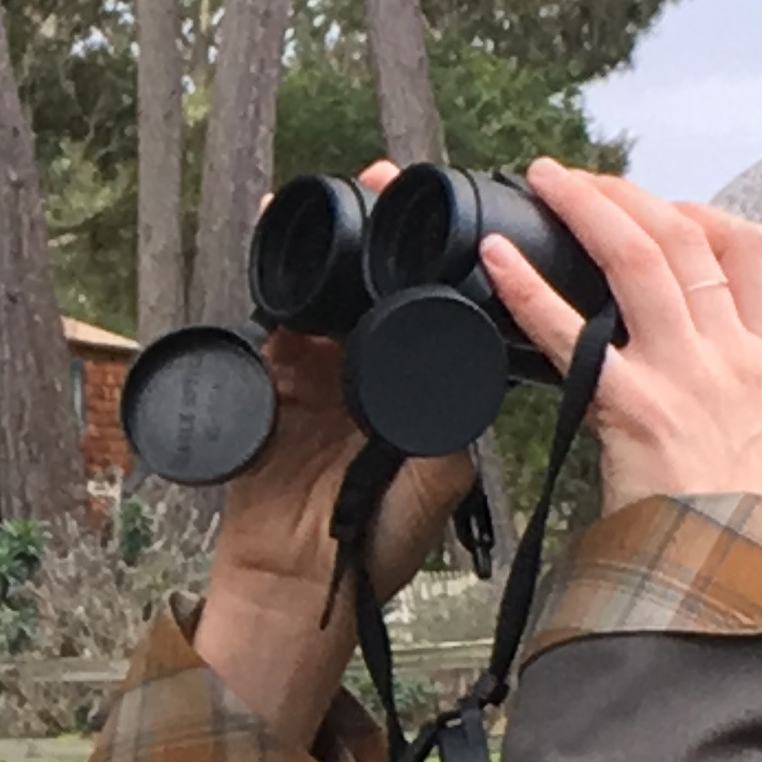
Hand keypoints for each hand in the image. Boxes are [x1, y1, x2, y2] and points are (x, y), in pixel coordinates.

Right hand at [196, 164, 480, 747]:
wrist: (302, 585)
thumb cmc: (376, 548)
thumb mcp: (435, 480)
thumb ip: (454, 425)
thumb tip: (490, 370)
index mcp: (420, 390)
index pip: (437, 310)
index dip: (451, 264)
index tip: (471, 222)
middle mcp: (370, 372)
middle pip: (380, 284)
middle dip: (387, 227)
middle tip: (391, 176)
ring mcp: (317, 374)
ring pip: (329, 290)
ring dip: (336, 240)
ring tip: (349, 191)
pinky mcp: (271, 385)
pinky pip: (273, 321)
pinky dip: (276, 284)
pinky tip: (277, 243)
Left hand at [480, 160, 761, 511]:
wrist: (724, 576)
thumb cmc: (724, 521)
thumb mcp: (750, 437)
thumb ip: (721, 382)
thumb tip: (671, 347)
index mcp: (759, 359)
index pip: (753, 251)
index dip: (703, 212)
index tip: (659, 205)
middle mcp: (728, 354)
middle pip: (685, 237)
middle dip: (626, 193)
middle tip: (575, 178)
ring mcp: (684, 375)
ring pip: (639, 258)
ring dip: (586, 206)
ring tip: (543, 181)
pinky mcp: (635, 407)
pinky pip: (574, 333)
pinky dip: (530, 290)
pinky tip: (497, 263)